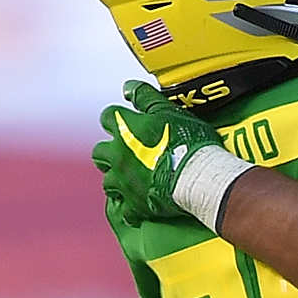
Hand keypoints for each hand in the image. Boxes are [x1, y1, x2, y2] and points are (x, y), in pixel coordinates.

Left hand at [92, 80, 225, 225]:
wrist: (198, 177)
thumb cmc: (186, 141)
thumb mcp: (167, 110)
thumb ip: (144, 96)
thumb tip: (127, 87)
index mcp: (125, 130)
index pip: (107, 117)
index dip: (114, 119)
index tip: (123, 121)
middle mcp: (118, 156)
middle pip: (99, 153)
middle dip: (107, 152)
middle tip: (121, 153)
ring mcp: (124, 182)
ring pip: (108, 182)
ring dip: (115, 179)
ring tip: (128, 179)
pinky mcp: (135, 205)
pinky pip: (125, 210)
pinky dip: (129, 207)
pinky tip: (136, 205)